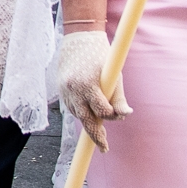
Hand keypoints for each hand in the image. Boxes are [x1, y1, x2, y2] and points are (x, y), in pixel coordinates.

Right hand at [56, 28, 125, 148]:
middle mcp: (74, 89)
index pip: (101, 110)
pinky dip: (81, 112)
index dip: (111, 115)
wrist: (77, 40)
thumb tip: (126, 114)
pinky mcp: (61, 92)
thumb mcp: (113, 74)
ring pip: (78, 116)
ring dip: (89, 122)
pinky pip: (72, 109)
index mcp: (88, 83)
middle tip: (104, 148)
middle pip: (85, 120)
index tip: (118, 116)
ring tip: (100, 134)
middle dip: (96, 135)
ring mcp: (65, 91)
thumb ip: (118, 96)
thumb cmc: (100, 56)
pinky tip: (88, 110)